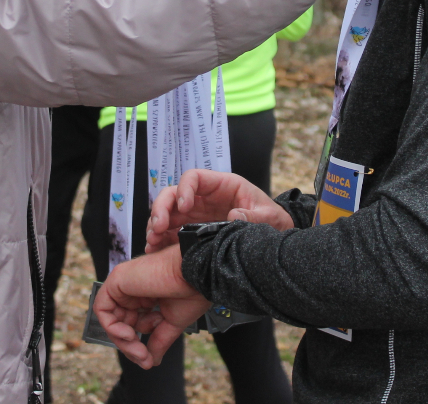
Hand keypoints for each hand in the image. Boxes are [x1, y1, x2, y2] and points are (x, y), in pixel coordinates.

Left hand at [94, 246, 210, 368]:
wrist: (197, 276)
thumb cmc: (191, 291)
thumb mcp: (172, 323)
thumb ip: (158, 340)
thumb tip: (150, 361)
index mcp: (148, 295)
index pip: (134, 323)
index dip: (138, 344)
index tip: (148, 359)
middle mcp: (134, 289)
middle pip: (121, 323)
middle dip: (130, 345)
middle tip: (144, 357)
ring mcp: (125, 284)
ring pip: (111, 319)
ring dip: (122, 340)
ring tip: (139, 350)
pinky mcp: (117, 280)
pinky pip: (103, 309)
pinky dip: (112, 327)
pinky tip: (130, 335)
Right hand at [145, 169, 293, 252]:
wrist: (275, 239)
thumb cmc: (274, 221)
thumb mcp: (271, 217)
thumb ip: (254, 217)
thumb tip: (233, 217)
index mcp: (223, 186)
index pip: (195, 177)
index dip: (185, 188)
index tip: (183, 207)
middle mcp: (205, 198)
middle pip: (174, 194)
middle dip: (162, 208)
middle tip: (158, 227)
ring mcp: (196, 215)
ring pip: (168, 213)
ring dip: (156, 225)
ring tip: (152, 242)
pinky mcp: (192, 232)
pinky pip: (170, 233)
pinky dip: (159, 240)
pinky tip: (154, 251)